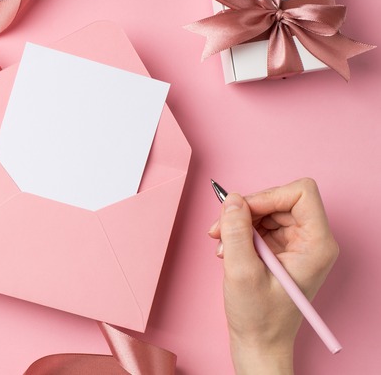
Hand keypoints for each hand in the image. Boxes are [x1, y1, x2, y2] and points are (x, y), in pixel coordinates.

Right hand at [207, 178, 338, 374]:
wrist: (259, 343)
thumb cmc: (259, 317)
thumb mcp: (241, 271)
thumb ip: (235, 232)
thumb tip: (231, 200)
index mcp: (317, 244)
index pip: (301, 193)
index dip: (268, 196)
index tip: (241, 212)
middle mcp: (312, 241)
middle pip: (280, 200)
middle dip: (247, 211)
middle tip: (219, 229)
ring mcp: (297, 245)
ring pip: (267, 211)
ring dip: (239, 224)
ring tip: (222, 247)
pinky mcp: (282, 250)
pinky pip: (261, 225)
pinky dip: (240, 234)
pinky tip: (227, 252)